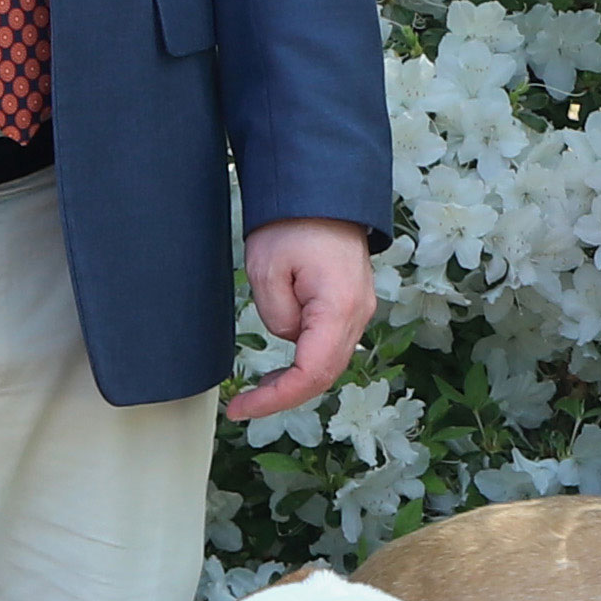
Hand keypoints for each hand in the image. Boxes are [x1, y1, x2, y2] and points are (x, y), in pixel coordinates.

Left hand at [231, 220, 378, 425]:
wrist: (322, 193)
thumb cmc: (295, 223)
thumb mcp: (266, 271)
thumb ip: (275, 316)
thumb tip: (288, 336)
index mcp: (338, 309)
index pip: (311, 374)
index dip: (275, 399)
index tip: (241, 408)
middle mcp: (358, 315)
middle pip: (325, 376)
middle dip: (283, 397)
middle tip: (243, 406)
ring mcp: (359, 311)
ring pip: (330, 364)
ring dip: (295, 382)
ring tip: (256, 391)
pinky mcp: (351, 305)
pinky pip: (330, 347)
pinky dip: (306, 364)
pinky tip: (281, 368)